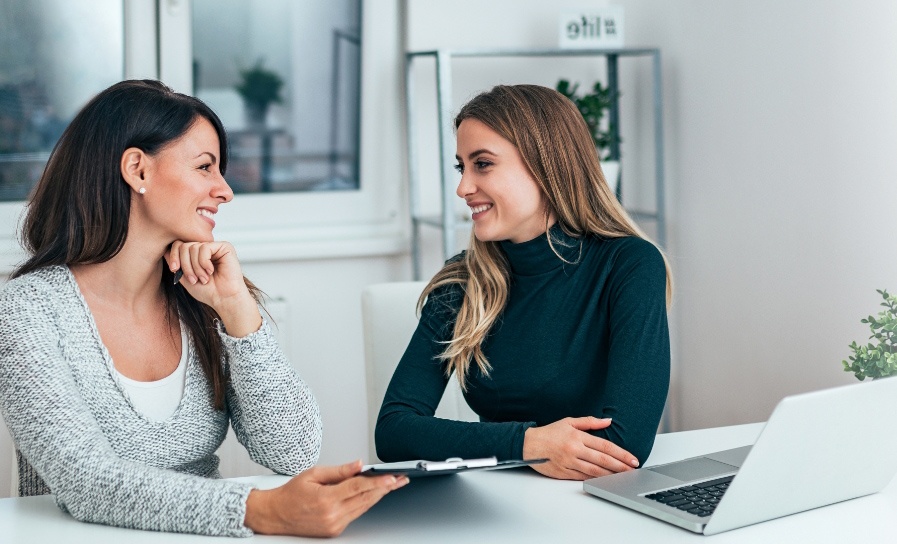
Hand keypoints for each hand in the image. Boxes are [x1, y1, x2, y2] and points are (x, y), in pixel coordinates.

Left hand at [165, 240, 259, 335]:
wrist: (224, 299)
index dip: (173, 255)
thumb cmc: (208, 291)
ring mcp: (215, 246)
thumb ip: (176, 264)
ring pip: (193, 247)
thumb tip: (164, 250)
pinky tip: (211, 271)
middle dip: (185, 264)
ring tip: (203, 278)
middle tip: (193, 279)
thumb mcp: (184, 277)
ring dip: (195, 267)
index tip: (174, 270)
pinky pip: (204, 248)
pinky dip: (204, 263)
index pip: (179, 244)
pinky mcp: (225, 247)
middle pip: (184, 245)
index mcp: (197, 254)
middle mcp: (206, 247)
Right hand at [245, 460, 408, 536]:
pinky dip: (365, 503)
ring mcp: (334, 525)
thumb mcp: (314, 474)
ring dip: (378, 496)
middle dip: (385, 488)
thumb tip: (359, 465)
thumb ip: (340, 471)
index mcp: (326, 499)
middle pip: (366, 499)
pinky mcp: (335, 530)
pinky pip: (355, 514)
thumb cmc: (291, 493)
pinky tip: (373, 494)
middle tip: (400, 478)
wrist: (275, 515)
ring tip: (392, 484)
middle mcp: (332, 515)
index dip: (378, 482)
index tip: (392, 477)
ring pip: (363, 507)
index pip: (359, 488)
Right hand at [523, 416, 638, 479]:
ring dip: (611, 475)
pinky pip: (583, 477)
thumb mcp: (568, 422)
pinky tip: (605, 480)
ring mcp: (569, 463)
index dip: (621, 453)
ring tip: (623, 477)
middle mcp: (575, 450)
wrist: (528, 445)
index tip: (632, 459)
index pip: (605, 446)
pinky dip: (596, 479)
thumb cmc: (549, 433)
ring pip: (595, 471)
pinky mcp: (564, 473)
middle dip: (621, 466)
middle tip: (633, 470)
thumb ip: (590, 422)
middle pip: (603, 459)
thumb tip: (608, 421)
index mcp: (577, 436)